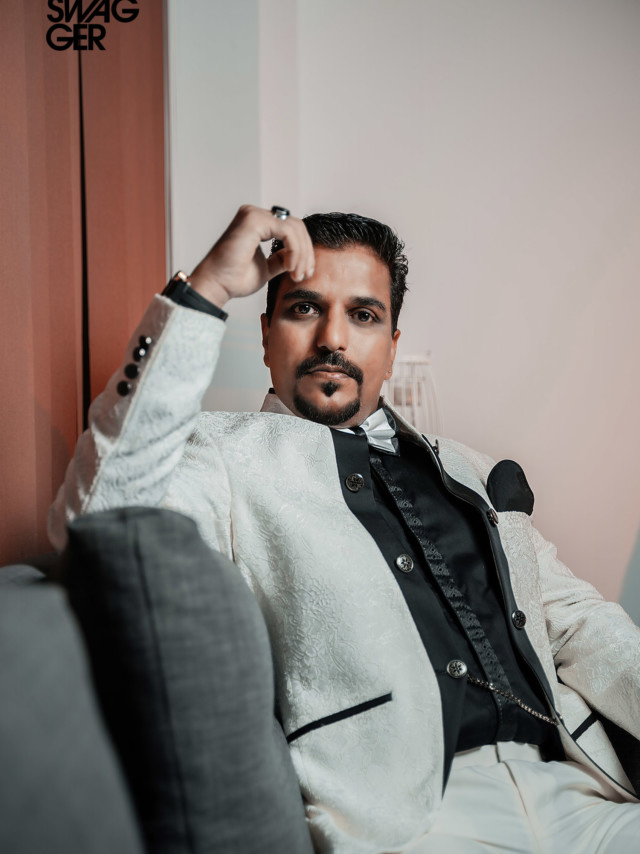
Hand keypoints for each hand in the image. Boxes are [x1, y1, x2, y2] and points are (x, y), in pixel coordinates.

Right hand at [187, 205, 314, 307]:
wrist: (216, 286)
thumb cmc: (234, 279)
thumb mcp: (267, 267)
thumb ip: (281, 258)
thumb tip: (296, 255)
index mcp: (257, 223)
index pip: (291, 229)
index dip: (303, 251)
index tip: (304, 274)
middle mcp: (254, 214)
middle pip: (296, 226)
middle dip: (306, 252)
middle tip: (305, 275)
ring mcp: (253, 215)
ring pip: (295, 228)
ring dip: (302, 254)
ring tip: (297, 275)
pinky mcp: (254, 220)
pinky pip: (288, 231)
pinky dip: (295, 251)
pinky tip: (290, 267)